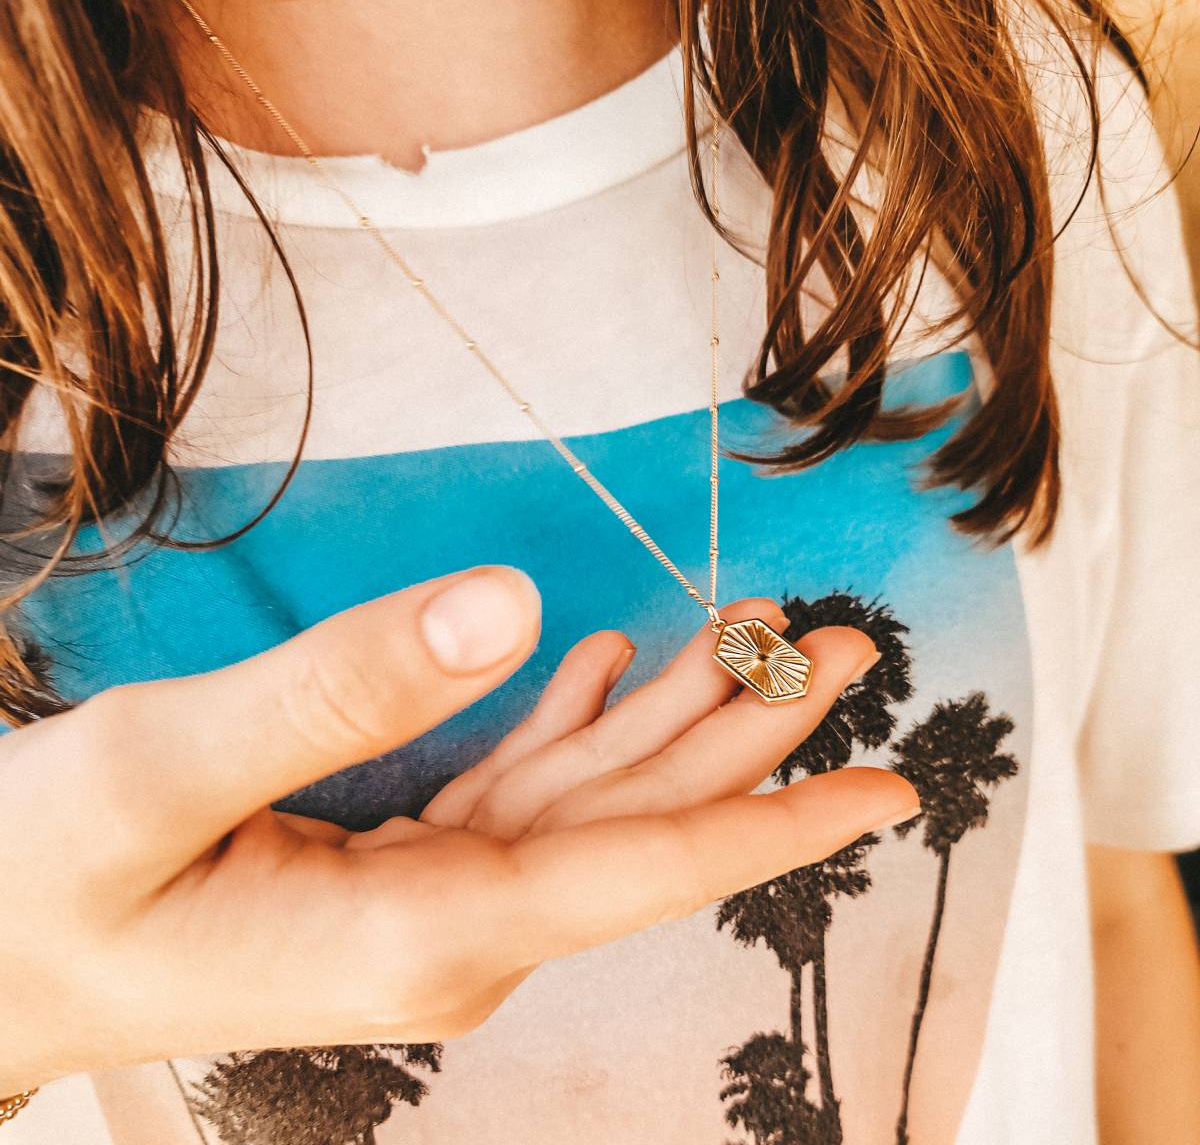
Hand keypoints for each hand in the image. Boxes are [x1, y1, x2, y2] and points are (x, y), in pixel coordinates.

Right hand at [0, 567, 917, 1092]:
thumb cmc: (47, 882)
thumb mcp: (163, 770)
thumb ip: (337, 691)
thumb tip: (506, 606)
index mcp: (421, 930)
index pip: (641, 871)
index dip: (773, 824)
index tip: (887, 790)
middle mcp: (456, 927)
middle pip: (639, 826)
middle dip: (751, 735)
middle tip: (842, 645)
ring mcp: (433, 900)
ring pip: (590, 802)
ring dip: (675, 715)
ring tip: (758, 632)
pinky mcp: (402, 868)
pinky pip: (519, 794)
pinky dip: (572, 725)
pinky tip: (607, 667)